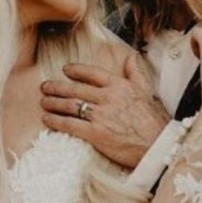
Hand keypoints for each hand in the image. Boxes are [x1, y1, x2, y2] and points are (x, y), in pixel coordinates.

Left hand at [40, 52, 170, 168]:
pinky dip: (56, 120)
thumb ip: (135, 72)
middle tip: (44, 87)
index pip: (92, 73)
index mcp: (119, 86)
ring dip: (53, 102)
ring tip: (43, 102)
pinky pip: (70, 124)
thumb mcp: (147, 91)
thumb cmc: (155, 121)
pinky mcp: (95, 133)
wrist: (158, 145)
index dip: (76, 70)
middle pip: (75, 89)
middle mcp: (107, 97)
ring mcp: (100, 115)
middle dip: (57, 87)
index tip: (65, 69)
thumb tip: (130, 56)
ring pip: (70, 105)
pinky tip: (47, 119)